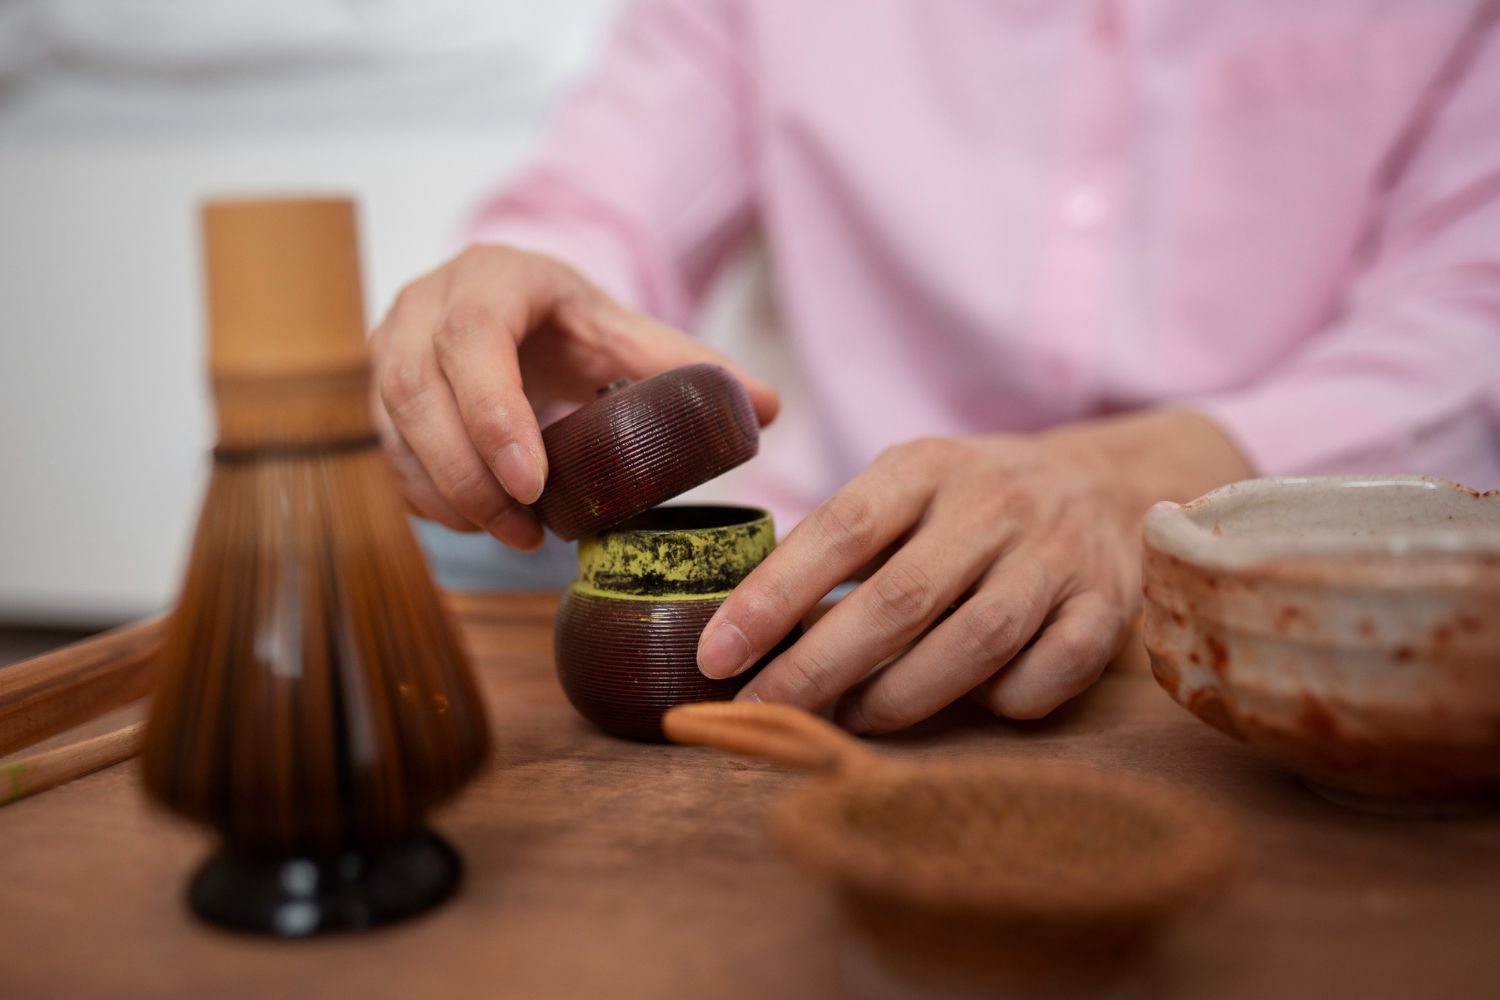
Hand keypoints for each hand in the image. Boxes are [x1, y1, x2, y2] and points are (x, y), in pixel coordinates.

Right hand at [369, 244, 777, 547]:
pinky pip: (389, 454)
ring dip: (450, 494)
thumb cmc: (575, 323)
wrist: (518, 308)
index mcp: (493, 277)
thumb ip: (690, 367)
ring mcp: (391, 345)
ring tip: (515, 536)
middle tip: (526, 530)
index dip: (493, 412)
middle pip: (419, 390)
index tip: (533, 481)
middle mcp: (426, 303)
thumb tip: (768, 408)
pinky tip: (482, 525)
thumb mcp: (628, 334)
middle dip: (469, 473)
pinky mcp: (380, 393)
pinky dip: (430, 499)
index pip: (472, 338)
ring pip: (394, 426)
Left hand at [696, 410, 1253, 730]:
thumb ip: (836, 542)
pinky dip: (1003, 701)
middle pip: (899, 599)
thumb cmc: (969, 501)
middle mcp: (995, 504)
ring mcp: (1057, 555)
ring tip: (847, 719)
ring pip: (974, 643)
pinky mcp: (1105, 606)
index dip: (771, 597)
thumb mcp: (903, 487)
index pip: (839, 530)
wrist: (1103, 484)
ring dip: (900, 696)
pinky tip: (969, 706)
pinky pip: (1049, 674)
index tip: (716, 655)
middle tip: (762, 710)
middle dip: (818, 667)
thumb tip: (741, 625)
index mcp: (927, 466)